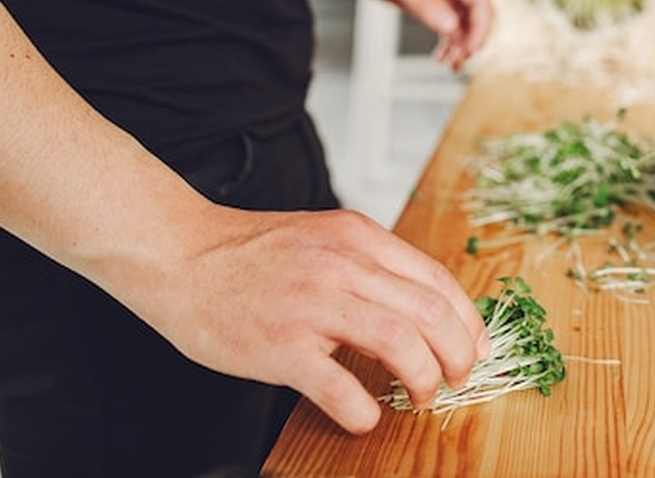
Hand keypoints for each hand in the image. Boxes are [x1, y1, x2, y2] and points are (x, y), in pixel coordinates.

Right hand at [147, 203, 489, 433]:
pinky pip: (340, 388)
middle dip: (459, 355)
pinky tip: (362, 417)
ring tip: (421, 396)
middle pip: (431, 314)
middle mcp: (343, 265)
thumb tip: (425, 306)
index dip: (467, 321)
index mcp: (359, 237)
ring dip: (424, 380)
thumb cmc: (251, 255)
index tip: (476, 346)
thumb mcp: (324, 239)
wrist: (179, 256)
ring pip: (401, 344)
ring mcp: (312, 305)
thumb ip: (371, 265)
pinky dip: (362, 412)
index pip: (438, 281)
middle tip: (457, 379)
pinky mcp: (281, 345)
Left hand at [333, 0, 492, 70]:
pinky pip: (445, 20)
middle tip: (457, 63)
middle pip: (476, 14)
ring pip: (462, 21)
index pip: (480, 3)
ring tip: (449, 64)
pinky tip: (439, 53)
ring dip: (459, 43)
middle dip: (470, 40)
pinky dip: (445, 38)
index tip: (467, 52)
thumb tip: (449, 27)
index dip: (479, 31)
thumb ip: (425, 4)